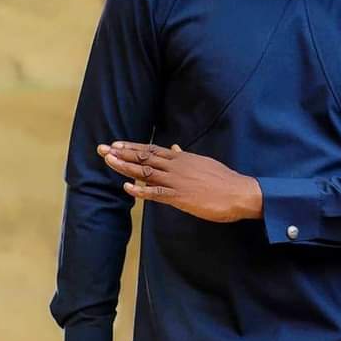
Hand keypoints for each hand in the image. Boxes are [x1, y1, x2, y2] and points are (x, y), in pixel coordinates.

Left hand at [97, 141, 262, 221]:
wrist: (238, 192)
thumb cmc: (223, 180)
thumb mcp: (203, 162)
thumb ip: (186, 157)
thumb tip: (176, 148)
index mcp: (182, 158)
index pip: (152, 149)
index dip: (132, 147)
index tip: (116, 144)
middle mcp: (176, 166)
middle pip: (144, 156)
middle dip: (121, 153)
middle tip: (102, 149)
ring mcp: (177, 180)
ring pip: (146, 171)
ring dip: (126, 166)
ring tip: (108, 161)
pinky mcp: (180, 196)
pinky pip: (156, 193)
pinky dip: (141, 190)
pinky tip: (127, 188)